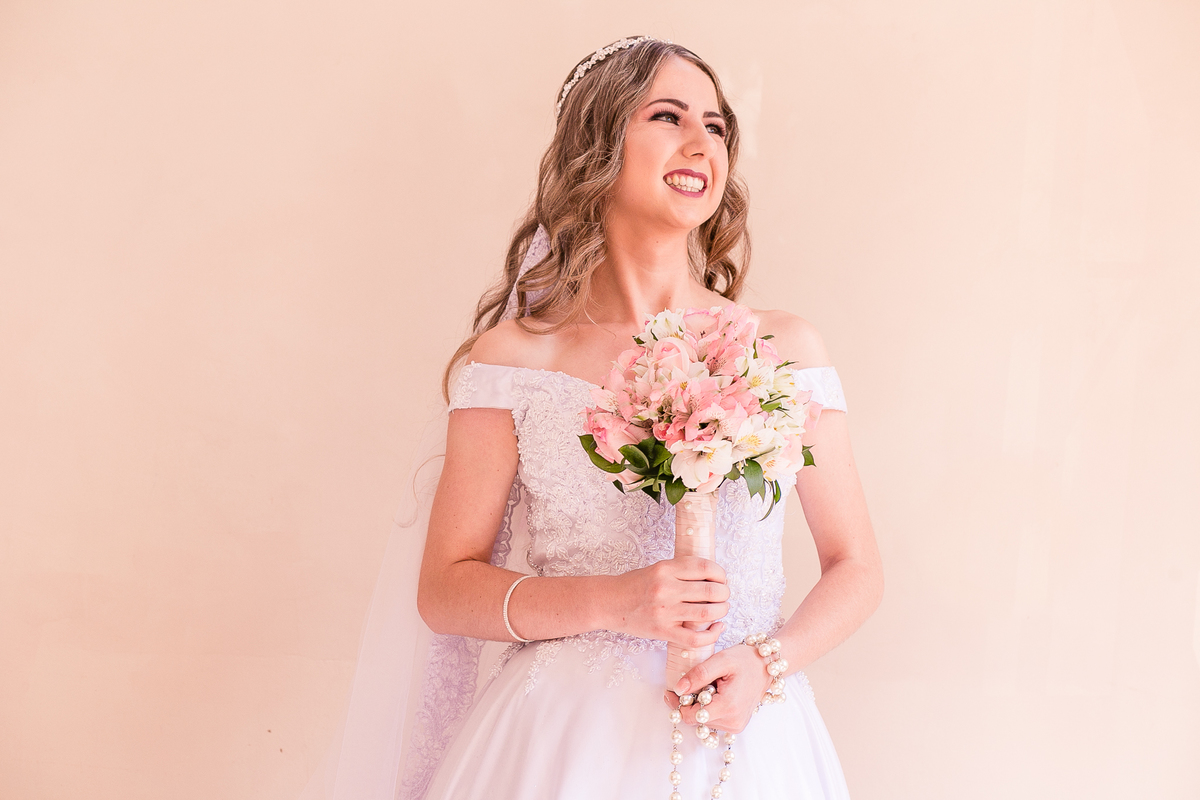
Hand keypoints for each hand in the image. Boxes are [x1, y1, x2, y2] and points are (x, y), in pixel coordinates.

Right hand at [605, 556, 729, 646]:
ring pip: (707, 613)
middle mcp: (666, 588)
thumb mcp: (657, 569)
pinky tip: (717, 628)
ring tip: (722, 610)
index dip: (720, 573)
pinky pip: (695, 638)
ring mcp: (665, 611)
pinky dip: (712, 635)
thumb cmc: (634, 585)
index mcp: (665, 569)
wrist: (608, 602)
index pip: (704, 567)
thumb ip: (681, 571)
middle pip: (710, 590)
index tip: (721, 578)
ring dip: (722, 611)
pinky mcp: (662, 631)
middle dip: (724, 593)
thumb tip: (712, 577)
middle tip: (724, 595)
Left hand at [661, 644, 771, 733]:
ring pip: (702, 720)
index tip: (672, 690)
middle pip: (695, 719)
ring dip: (699, 704)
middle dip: (689, 702)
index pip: (691, 716)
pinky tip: (714, 693)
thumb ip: (699, 674)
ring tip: (710, 686)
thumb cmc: (745, 660)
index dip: (678, 704)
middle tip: (692, 682)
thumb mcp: (721, 660)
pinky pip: (712, 720)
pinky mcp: (736, 725)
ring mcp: (735, 725)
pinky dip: (707, 708)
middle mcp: (732, 721)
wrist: (766, 666)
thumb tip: (678, 689)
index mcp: (728, 706)